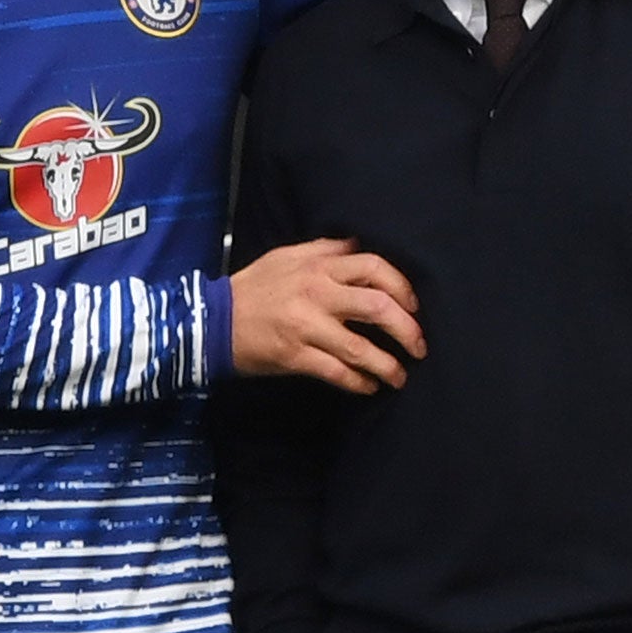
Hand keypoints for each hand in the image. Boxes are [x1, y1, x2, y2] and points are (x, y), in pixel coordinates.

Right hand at [229, 238, 422, 392]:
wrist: (212, 320)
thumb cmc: (254, 287)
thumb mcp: (287, 256)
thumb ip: (324, 250)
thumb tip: (358, 245)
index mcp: (317, 266)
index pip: (374, 268)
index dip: (402, 287)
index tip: (413, 306)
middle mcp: (316, 293)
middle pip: (378, 308)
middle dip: (407, 330)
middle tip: (419, 347)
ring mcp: (306, 326)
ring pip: (361, 348)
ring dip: (388, 366)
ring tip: (399, 377)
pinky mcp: (294, 356)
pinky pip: (337, 372)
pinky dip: (358, 382)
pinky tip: (369, 387)